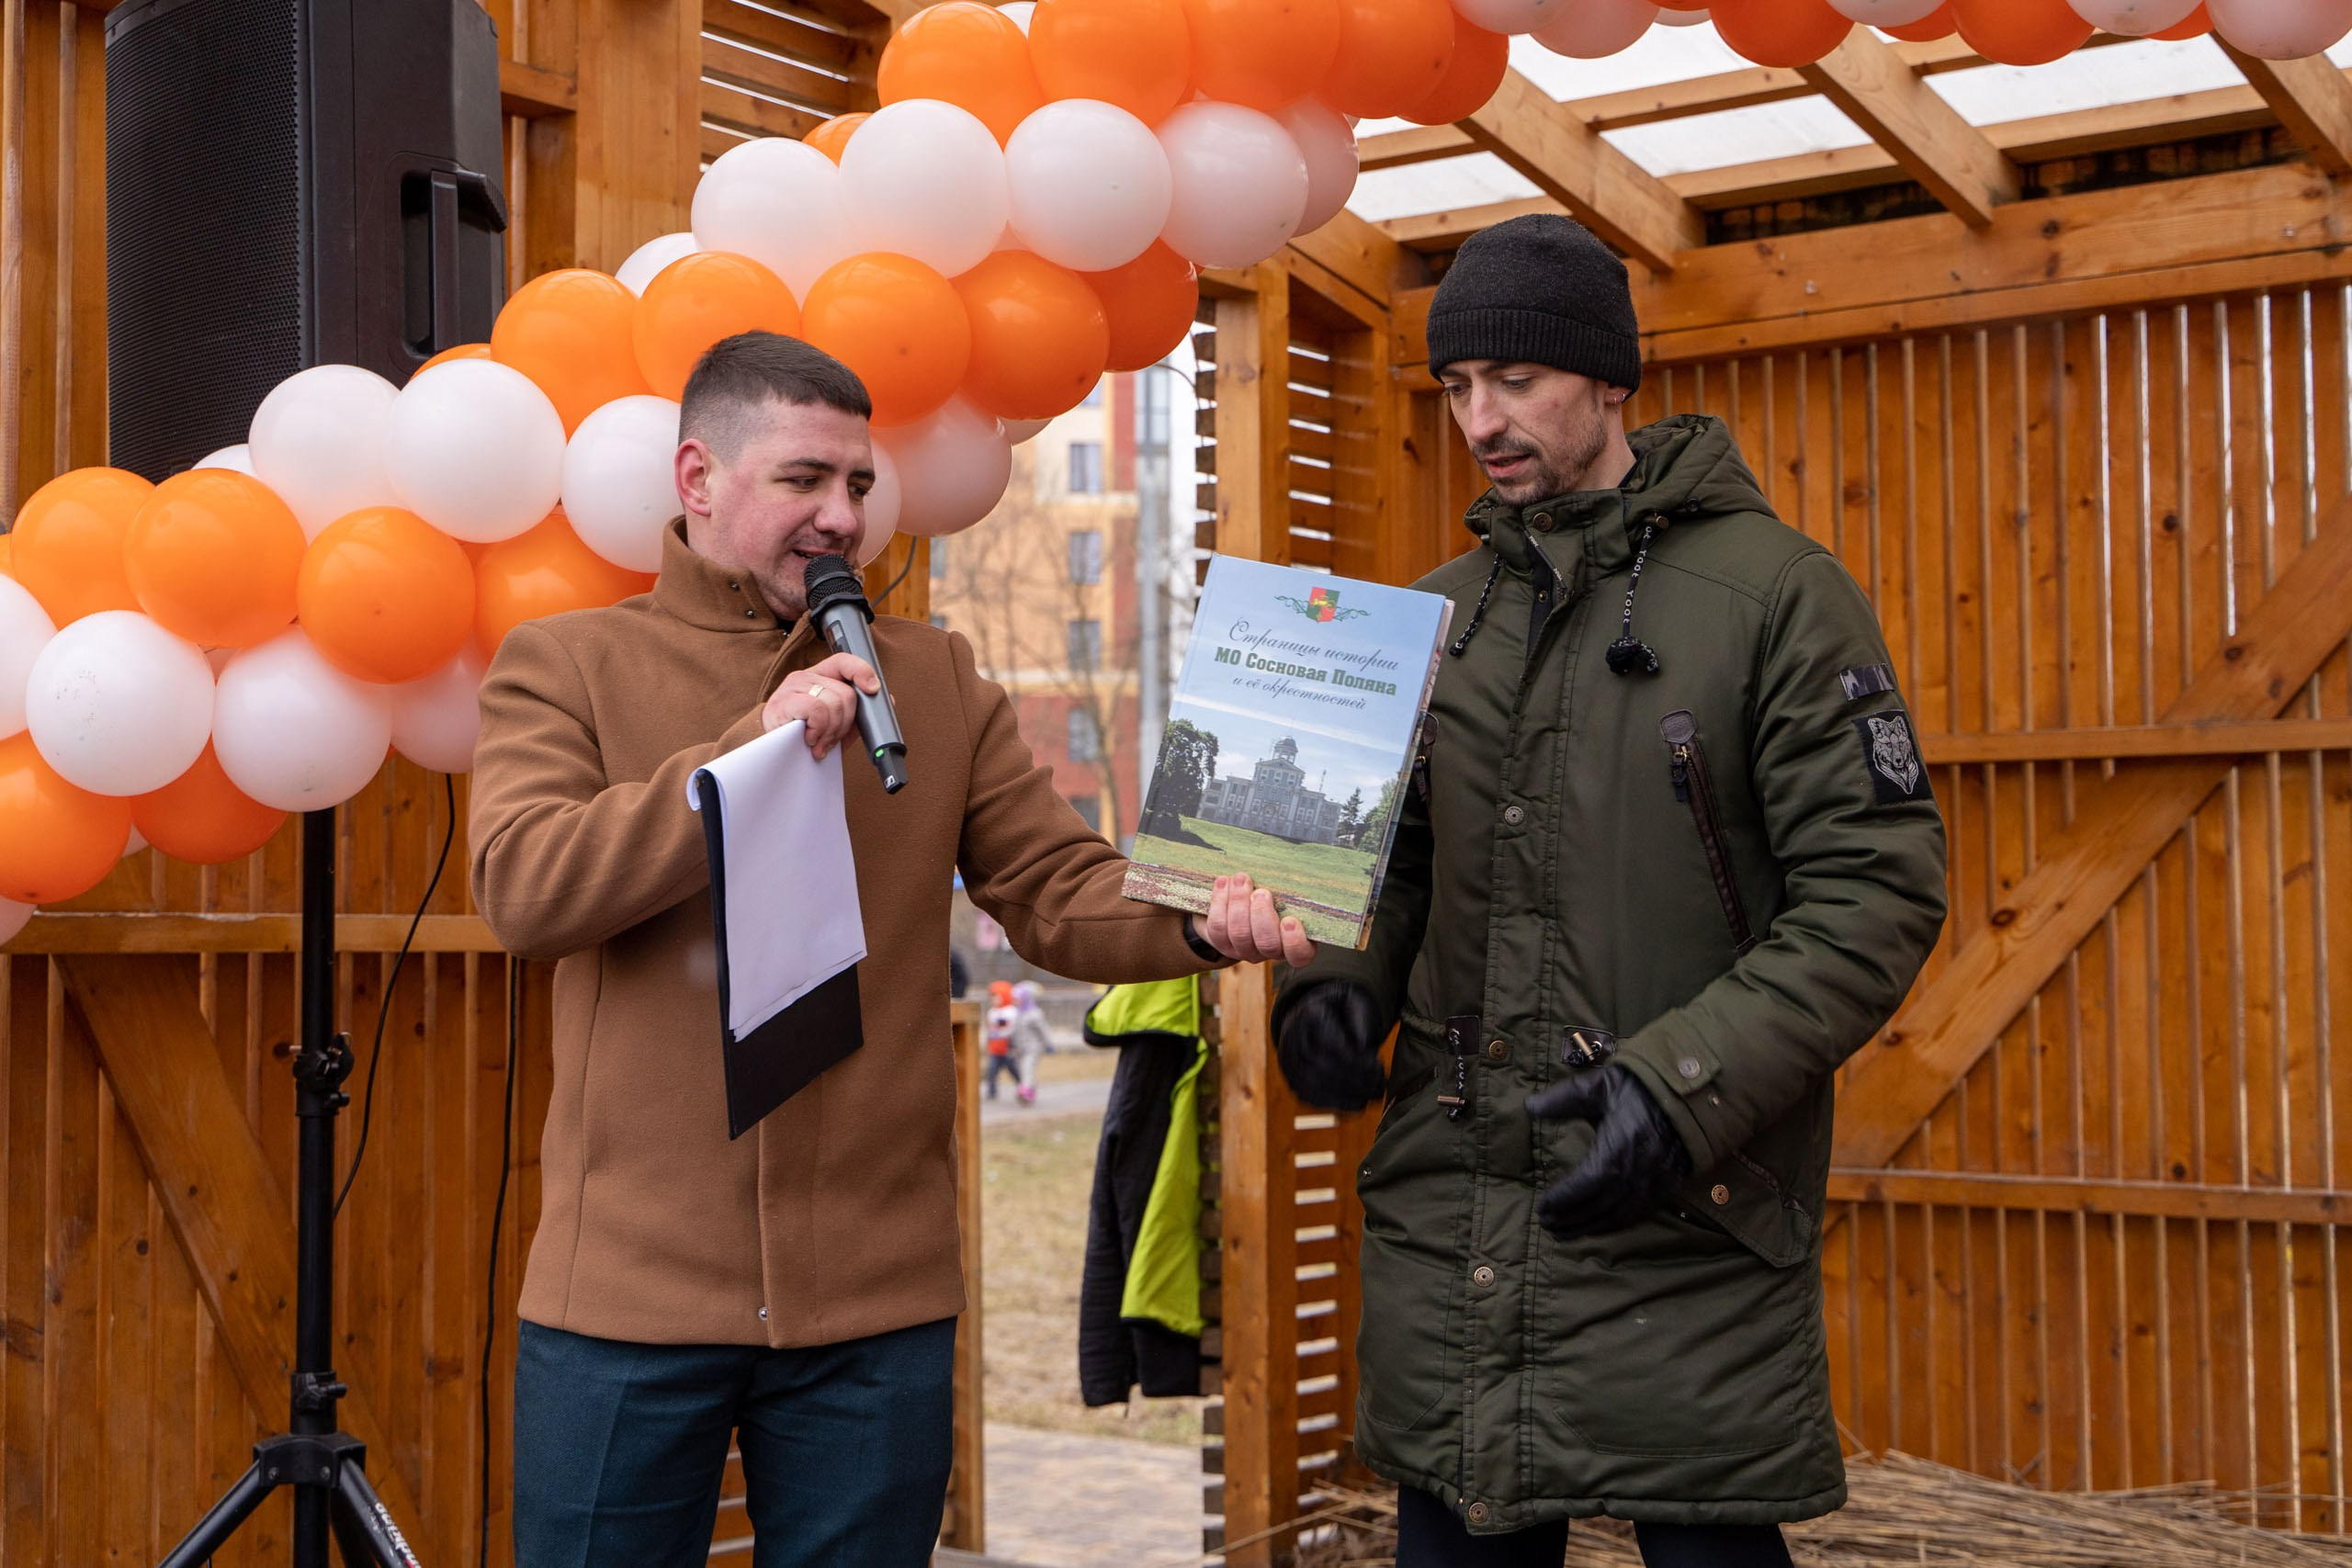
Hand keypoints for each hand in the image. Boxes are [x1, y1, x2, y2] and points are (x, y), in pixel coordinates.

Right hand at [762, 653, 879, 759]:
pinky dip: (818, 730)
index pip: (844, 661)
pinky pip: (816, 710)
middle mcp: (806, 677)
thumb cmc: (804, 737)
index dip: (862, 671)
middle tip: (831, 739)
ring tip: (819, 742)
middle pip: (846, 694)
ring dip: (830, 731)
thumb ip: (858, 711)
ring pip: (833, 703)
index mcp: (820, 678)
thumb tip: (887, 699)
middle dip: (844, 723)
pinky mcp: (782, 702)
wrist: (773, 755)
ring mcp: (792, 687)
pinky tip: (809, 739)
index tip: (873, 689)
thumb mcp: (836, 724)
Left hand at [1195, 874, 1316, 966]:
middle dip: (1262, 915)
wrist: (1240, 904)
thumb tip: (1296, 869)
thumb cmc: (1275, 897)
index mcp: (1293, 944)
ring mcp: (1244, 950)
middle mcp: (1269, 952)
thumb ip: (1291, 893)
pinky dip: (1219, 901)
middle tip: (1262, 893)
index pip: (1299, 954)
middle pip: (1267, 943)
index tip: (1290, 920)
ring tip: (1241, 879)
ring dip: (1239, 903)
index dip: (1294, 941)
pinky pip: (1218, 927)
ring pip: (1239, 933)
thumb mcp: (1288, 897)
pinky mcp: (1221, 943)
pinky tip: (1223, 881)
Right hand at [1275, 979, 1386, 1110]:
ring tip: (1375, 1094)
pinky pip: (1313, 1098)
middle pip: (1321, 1066)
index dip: (1354, 1058)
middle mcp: (1292, 1040)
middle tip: (1381, 1084)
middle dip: (1355, 1079)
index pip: (1327, 1043)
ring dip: (1349, 1094)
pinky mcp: (1294, 1082)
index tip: (1378, 1064)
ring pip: (1315, 1085)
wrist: (1312, 1017)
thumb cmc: (1340, 1011)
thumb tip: (1362, 1047)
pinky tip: (1360, 1102)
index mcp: (1308, 1015)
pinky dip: (1338, 1103)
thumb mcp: (1354, 1002)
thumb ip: (1360, 1020)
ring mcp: (1290, 1063)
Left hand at [1527, 1065, 1692, 1237]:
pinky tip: (1599, 1228)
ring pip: (1620, 1216)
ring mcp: (1657, 1182)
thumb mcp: (1601, 1085)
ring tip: (1564, 1234)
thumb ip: (1564, 1098)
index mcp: (1621, 1145)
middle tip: (1547, 1224)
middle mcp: (1640, 1170)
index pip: (1587, 1182)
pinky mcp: (1669, 1186)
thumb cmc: (1642, 1087)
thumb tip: (1529, 1106)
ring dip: (1591, 1228)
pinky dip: (1616, 1225)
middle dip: (1571, 1218)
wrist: (1693, 1093)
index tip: (1542, 1206)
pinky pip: (1641, 1215)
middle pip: (1601, 1205)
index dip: (1564, 1198)